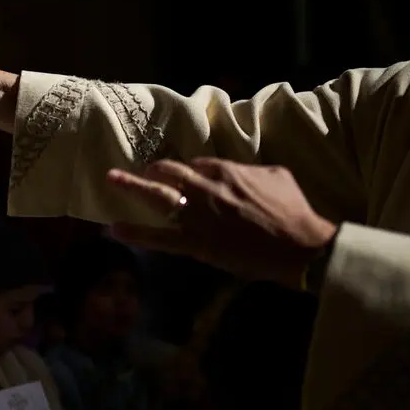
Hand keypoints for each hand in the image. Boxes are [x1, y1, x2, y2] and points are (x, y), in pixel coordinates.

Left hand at [108, 158, 336, 288]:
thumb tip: (240, 170)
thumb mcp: (277, 175)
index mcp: (226, 171)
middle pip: (170, 173)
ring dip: (132, 187)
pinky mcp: (196, 243)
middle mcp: (206, 190)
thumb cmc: (293, 210)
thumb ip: (251, 170)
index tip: (183, 173)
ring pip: (158, 197)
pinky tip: (114, 228)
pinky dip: (135, 233)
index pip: (196, 164)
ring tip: (112, 179)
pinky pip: (159, 237)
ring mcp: (198, 217)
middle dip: (152, 169)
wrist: (298, 245)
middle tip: (139, 169)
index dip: (188, 169)